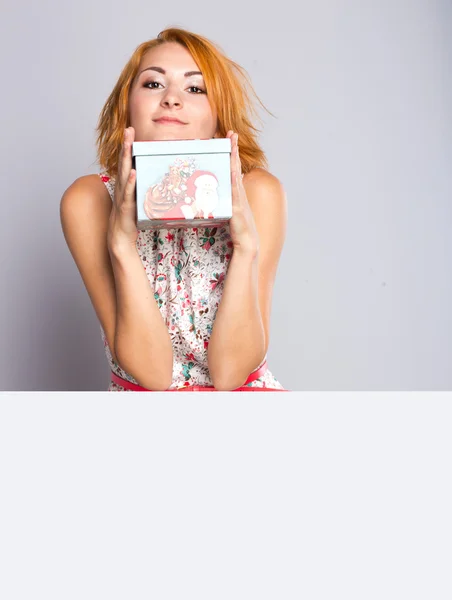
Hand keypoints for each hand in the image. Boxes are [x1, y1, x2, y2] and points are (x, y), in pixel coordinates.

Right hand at [107, 127, 137, 249]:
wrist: (120, 237)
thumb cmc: (130, 218)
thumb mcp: (138, 199)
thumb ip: (143, 187)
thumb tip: (154, 178)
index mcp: (125, 184)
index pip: (126, 161)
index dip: (127, 146)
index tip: (130, 130)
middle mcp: (122, 187)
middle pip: (123, 162)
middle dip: (126, 145)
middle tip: (128, 129)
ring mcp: (123, 196)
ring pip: (124, 173)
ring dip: (126, 157)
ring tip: (128, 143)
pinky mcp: (125, 207)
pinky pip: (128, 193)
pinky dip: (130, 182)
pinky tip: (133, 172)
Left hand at [226, 131, 258, 254]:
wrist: (247, 240)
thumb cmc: (237, 227)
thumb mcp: (228, 209)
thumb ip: (223, 200)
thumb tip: (214, 194)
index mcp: (236, 190)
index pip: (234, 167)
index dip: (232, 152)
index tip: (229, 139)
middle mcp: (239, 190)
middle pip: (236, 165)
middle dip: (234, 148)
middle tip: (231, 133)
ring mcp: (239, 196)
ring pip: (236, 173)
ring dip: (234, 158)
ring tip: (232, 144)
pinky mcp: (237, 206)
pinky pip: (235, 190)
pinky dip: (235, 179)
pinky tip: (233, 169)